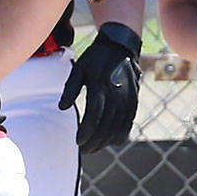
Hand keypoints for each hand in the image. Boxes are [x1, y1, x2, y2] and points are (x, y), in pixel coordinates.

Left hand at [59, 22, 141, 152]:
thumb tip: (61, 108)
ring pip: (118, 127)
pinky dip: (122, 133)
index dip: (86, 133)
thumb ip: (70, 89)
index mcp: (100, 88)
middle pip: (106, 126)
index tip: (78, 141)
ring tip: (95, 147)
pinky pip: (129, 121)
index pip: (93, 118)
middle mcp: (116, 95)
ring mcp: (127, 98)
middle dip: (94, 141)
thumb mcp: (79, 69)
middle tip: (84, 150)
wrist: (120, 45)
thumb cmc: (95, 58)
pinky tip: (113, 141)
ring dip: (106, 140)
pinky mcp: (134, 99)